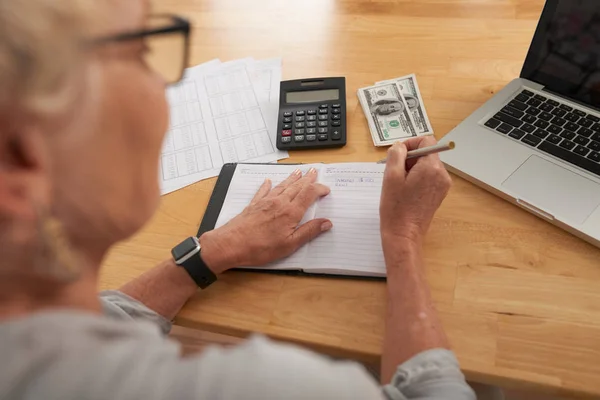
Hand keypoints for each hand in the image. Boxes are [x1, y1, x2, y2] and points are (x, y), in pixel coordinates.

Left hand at [200, 168, 331, 272]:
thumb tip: (326, 223)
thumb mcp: (290, 244)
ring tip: (298, 172)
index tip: (326, 189)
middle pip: (296, 187)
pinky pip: (262, 191)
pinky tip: (268, 181)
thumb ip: (309, 232)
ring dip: (291, 179)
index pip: (309, 194)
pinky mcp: (253, 205)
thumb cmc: (260, 248)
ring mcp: (265, 202)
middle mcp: (279, 203)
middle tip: (313, 171)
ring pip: (282, 186)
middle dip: (307, 179)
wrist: (231, 244)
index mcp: (290, 212)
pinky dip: (267, 185)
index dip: (319, 189)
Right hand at [380, 137, 451, 248]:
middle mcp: (442, 174)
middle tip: (394, 172)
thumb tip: (400, 146)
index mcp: (432, 167)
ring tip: (399, 184)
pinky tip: (405, 190)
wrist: (404, 234)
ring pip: (426, 165)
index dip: (410, 143)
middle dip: (409, 158)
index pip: (426, 140)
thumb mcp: (391, 176)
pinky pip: (428, 177)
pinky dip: (417, 178)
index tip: (397, 155)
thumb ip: (396, 154)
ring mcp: (442, 185)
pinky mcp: (439, 194)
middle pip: (426, 153)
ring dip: (412, 169)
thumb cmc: (396, 207)